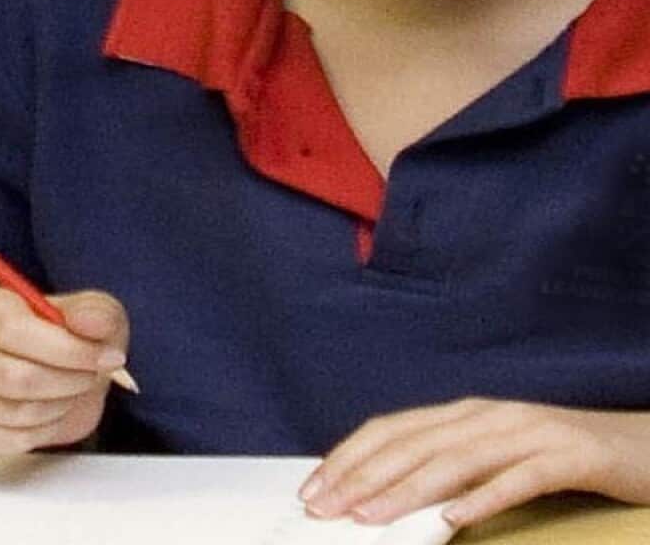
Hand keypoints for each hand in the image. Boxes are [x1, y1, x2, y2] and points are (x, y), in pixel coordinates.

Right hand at [0, 288, 129, 452]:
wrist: (24, 375)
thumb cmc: (48, 341)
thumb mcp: (81, 316)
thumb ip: (94, 313)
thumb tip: (92, 323)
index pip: (12, 330)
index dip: (66, 349)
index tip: (105, 357)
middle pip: (13, 377)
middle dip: (67, 382)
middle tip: (88, 377)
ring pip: (13, 413)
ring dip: (58, 407)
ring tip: (67, 393)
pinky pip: (7, 440)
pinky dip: (40, 432)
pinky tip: (47, 413)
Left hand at [300, 398, 649, 527]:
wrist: (642, 445)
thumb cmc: (558, 454)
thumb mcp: (492, 455)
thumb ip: (444, 467)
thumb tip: (381, 493)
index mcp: (464, 413)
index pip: (391, 429)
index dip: (347, 457)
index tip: (313, 488)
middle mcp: (489, 415)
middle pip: (413, 445)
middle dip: (362, 477)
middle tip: (325, 509)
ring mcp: (529, 432)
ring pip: (456, 460)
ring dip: (408, 490)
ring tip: (371, 516)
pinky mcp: (569, 456)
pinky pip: (521, 478)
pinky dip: (485, 496)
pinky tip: (456, 517)